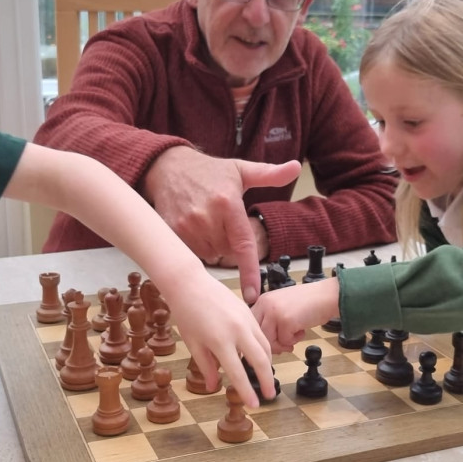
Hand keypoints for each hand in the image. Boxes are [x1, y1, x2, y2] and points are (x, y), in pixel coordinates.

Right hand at [143, 147, 299, 302]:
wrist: (167, 167)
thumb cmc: (207, 171)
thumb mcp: (240, 170)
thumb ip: (269, 174)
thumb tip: (295, 168)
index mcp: (228, 204)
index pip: (243, 245)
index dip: (249, 272)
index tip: (252, 294)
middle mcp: (207, 217)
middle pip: (225, 252)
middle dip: (227, 243)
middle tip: (220, 222)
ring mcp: (186, 226)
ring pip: (208, 254)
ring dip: (210, 246)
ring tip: (204, 222)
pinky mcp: (171, 232)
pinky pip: (189, 252)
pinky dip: (194, 246)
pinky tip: (192, 228)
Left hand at [163, 274, 273, 407]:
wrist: (189, 282)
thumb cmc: (186, 313)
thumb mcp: (193, 343)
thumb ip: (206, 366)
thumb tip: (214, 387)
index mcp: (220, 341)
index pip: (238, 373)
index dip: (247, 392)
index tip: (254, 405)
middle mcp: (237, 331)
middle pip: (261, 361)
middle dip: (267, 380)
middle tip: (270, 396)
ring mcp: (245, 319)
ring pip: (265, 346)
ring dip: (268, 364)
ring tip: (266, 377)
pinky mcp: (248, 310)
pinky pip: (261, 333)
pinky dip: (263, 347)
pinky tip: (259, 356)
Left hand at [251, 278, 339, 353]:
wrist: (327, 296)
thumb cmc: (309, 303)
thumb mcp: (283, 307)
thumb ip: (271, 321)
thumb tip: (264, 343)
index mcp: (262, 300)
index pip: (251, 325)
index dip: (261, 337)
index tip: (271, 343)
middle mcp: (265, 304)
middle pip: (258, 334)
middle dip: (272, 344)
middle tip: (285, 345)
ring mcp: (274, 312)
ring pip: (268, 340)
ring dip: (283, 344)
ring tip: (294, 336)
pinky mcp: (285, 320)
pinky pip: (284, 341)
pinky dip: (294, 340)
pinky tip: (302, 330)